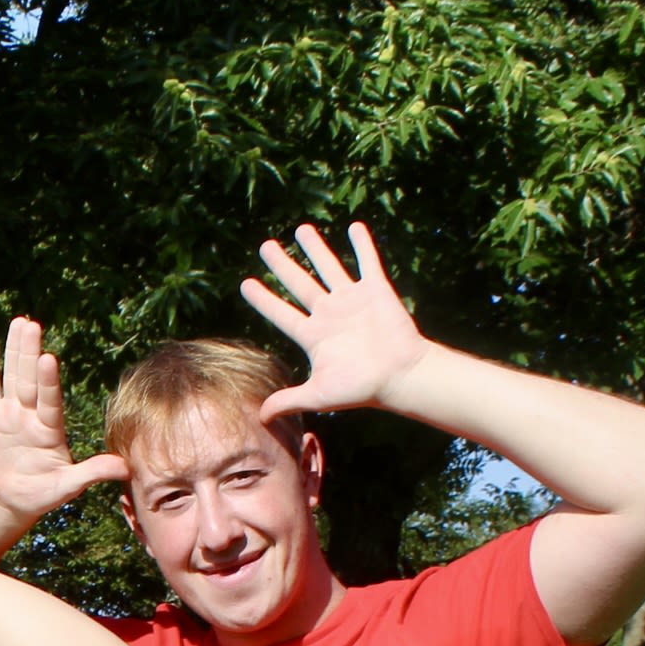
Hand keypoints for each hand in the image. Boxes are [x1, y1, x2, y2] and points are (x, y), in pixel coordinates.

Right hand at [0, 317, 124, 520]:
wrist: (9, 500)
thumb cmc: (41, 494)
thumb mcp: (67, 487)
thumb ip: (91, 473)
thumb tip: (126, 468)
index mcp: (51, 429)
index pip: (50, 400)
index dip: (48, 381)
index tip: (49, 358)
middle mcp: (32, 414)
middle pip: (30, 379)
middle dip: (29, 353)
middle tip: (31, 325)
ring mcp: (11, 412)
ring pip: (12, 375)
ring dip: (15, 349)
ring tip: (19, 322)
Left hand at [240, 221, 432, 418]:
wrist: (400, 376)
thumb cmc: (361, 388)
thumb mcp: (318, 394)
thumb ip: (288, 400)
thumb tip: (259, 418)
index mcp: (314, 336)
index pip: (281, 313)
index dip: (263, 299)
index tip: (245, 284)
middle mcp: (330, 315)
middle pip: (299, 283)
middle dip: (282, 264)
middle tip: (265, 245)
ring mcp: (352, 301)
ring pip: (329, 267)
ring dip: (316, 248)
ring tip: (301, 229)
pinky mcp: (376, 291)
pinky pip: (368, 262)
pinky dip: (362, 244)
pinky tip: (354, 226)